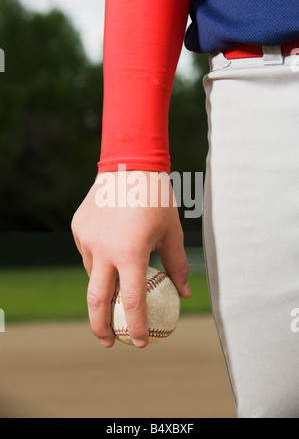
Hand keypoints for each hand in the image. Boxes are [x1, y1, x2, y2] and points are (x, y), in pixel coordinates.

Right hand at [71, 170, 190, 347]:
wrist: (129, 164)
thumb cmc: (157, 199)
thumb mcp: (172, 232)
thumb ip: (177, 265)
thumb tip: (185, 294)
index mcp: (131, 254)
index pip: (131, 302)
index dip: (135, 327)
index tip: (138, 344)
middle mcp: (104, 250)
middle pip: (96, 301)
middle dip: (101, 327)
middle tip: (109, 341)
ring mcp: (87, 239)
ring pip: (93, 273)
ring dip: (104, 283)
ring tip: (119, 272)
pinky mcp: (79, 229)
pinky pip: (88, 252)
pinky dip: (100, 257)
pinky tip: (112, 242)